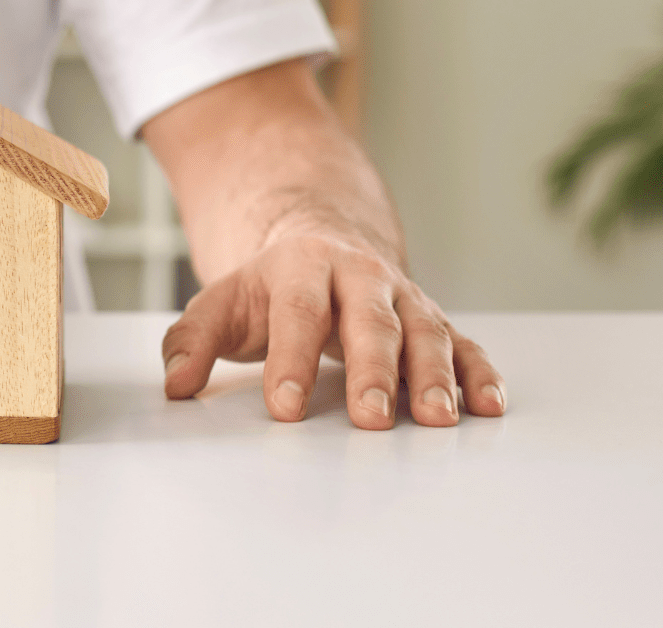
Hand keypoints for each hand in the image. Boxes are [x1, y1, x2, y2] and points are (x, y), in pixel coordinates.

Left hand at [159, 226, 506, 428]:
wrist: (320, 241)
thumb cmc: (269, 288)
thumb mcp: (221, 304)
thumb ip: (192, 342)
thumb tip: (175, 384)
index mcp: (302, 265)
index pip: (298, 311)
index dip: (291, 358)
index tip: (283, 407)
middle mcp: (360, 276)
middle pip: (370, 321)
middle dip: (372, 370)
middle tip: (370, 418)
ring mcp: (403, 297)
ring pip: (425, 332)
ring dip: (433, 376)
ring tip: (436, 419)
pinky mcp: (434, 320)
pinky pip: (463, 344)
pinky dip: (478, 373)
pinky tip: (487, 406)